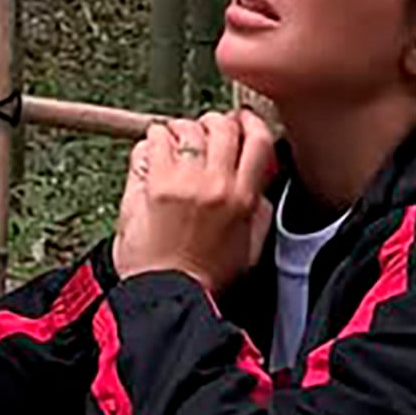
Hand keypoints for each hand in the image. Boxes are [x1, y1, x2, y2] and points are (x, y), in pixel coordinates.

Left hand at [113, 109, 277, 293]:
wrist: (168, 294)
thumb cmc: (204, 278)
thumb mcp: (250, 246)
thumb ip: (260, 210)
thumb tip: (262, 181)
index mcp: (244, 199)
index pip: (258, 139)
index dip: (249, 122)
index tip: (242, 120)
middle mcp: (217, 185)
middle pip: (223, 125)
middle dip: (214, 124)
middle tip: (204, 133)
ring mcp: (184, 182)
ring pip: (187, 127)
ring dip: (181, 130)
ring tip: (175, 145)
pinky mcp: (153, 185)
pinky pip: (154, 140)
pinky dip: (154, 140)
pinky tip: (153, 154)